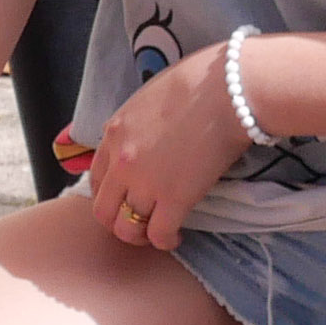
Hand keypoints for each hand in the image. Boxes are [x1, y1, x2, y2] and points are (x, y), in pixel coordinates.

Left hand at [84, 42, 259, 253]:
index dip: (109, 195)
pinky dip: (166, 241)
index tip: (125, 200)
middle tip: (139, 223)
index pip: (95, 177)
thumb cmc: (200, 82)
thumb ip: (136, 122)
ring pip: (126, 228)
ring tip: (156, 233)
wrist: (230, 90)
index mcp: (114, 132)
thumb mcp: (149, 97)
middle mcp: (122, 161)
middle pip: (103, 210)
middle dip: (118, 222)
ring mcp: (146, 182)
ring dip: (139, 236)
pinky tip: (177, 237)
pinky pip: (159, 234)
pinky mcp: (175, 198)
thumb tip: (144, 136)